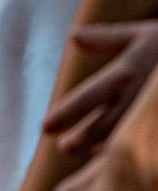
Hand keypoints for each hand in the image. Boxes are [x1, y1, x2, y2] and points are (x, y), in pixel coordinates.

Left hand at [42, 20, 157, 152]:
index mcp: (129, 70)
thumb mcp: (144, 34)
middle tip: (63, 146)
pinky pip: (147, 141)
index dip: (68, 113)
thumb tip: (74, 36)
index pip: (92, 95)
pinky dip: (129, 148)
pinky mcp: (157, 123)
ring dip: (102, 145)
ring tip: (84, 152)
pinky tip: (115, 156)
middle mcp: (141, 93)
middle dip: (82, 136)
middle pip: (106, 123)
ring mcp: (151, 109)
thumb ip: (109, 38)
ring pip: (125, 135)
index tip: (45, 128)